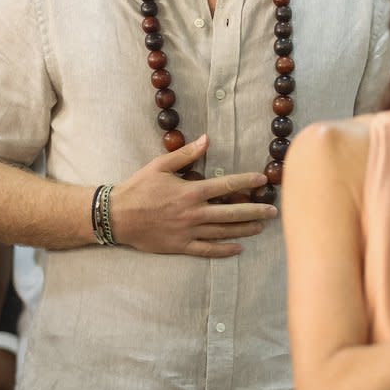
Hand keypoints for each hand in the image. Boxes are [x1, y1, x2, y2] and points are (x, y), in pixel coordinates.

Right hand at [110, 134, 277, 256]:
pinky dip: (223, 250)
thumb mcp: (161, 165)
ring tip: (262, 227)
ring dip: (244, 229)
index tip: (263, 180)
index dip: (246, 182)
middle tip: (273, 211)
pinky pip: (206, 250)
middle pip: (231, 213)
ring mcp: (188, 231)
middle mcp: (193, 213)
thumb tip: (207, 139)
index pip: (226, 186)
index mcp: (190, 191)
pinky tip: (238, 248)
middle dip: (255, 210)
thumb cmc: (138, 187)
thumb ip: (186, 154)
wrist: (116, 216)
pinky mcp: (180, 246)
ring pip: (223, 232)